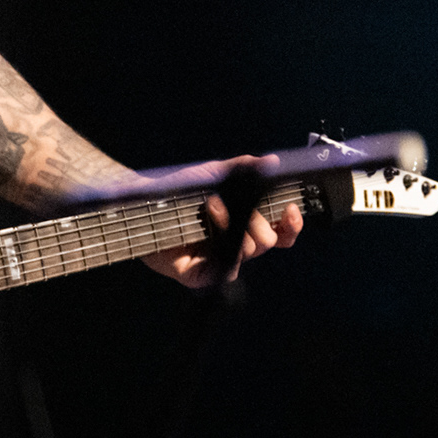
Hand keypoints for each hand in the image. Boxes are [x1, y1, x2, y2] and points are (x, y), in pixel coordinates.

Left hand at [141, 154, 300, 287]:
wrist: (146, 206)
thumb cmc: (178, 192)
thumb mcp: (213, 174)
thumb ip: (242, 167)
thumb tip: (271, 161)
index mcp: (244, 225)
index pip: (281, 232)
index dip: (291, 224)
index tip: (290, 208)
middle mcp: (236, 244)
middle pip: (269, 241)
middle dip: (258, 220)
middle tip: (241, 204)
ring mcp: (221, 261)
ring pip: (250, 251)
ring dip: (235, 223)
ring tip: (213, 205)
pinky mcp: (204, 275)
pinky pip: (227, 268)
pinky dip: (222, 240)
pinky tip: (211, 220)